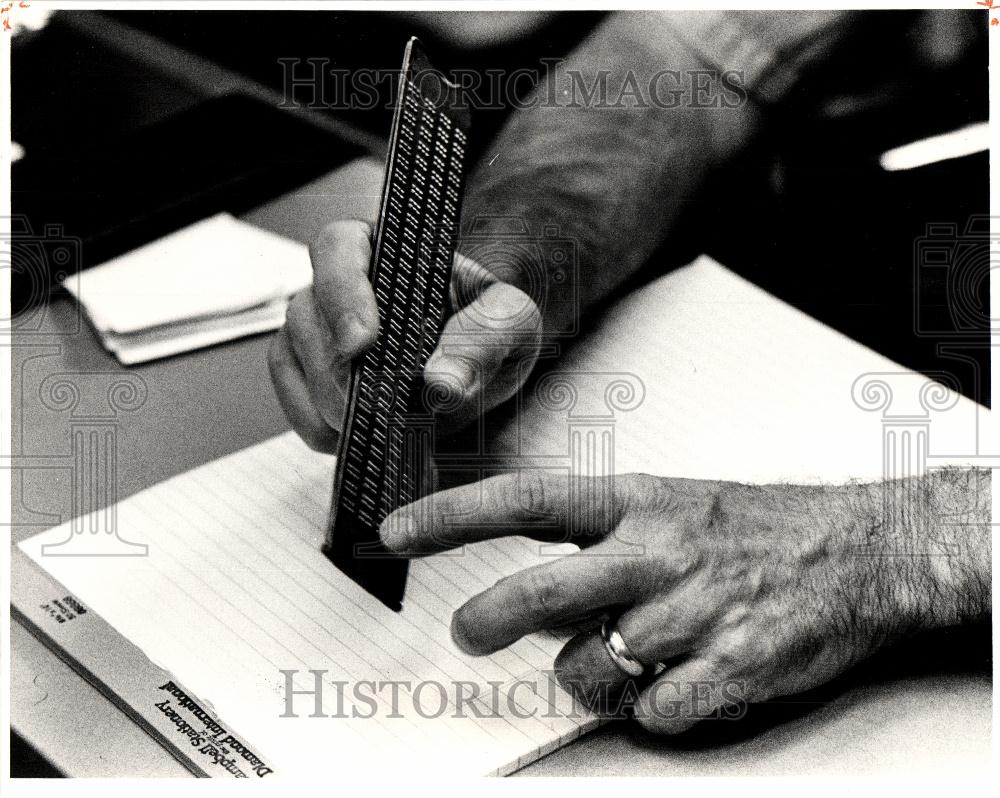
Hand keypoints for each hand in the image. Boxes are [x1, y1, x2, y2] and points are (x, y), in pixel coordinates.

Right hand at [268, 220, 542, 451]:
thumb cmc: (492, 332)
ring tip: (374, 423)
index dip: (341, 290)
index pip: (340, 246)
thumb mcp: (511, 324)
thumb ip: (484, 340)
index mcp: (389, 252)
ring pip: (291, 354)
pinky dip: (316, 424)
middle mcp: (343, 284)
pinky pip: (292, 396)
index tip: (362, 342)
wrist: (484, 377)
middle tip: (375, 404)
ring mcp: (320, 330)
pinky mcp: (310, 375)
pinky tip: (353, 435)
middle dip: (337, 366)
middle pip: (307, 310)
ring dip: (326, 398)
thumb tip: (442, 382)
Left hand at [379, 471, 972, 733]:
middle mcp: (657, 552)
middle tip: (468, 633)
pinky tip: (683, 683)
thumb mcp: (671, 507)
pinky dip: (655, 711)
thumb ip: (596, 545)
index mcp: (638, 504)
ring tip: (633, 659)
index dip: (453, 516)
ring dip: (594, 678)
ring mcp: (693, 611)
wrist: (861, 551)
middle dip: (490, 618)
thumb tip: (526, 591)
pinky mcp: (731, 666)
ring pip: (591, 668)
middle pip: (542, 591)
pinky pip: (654, 712)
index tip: (398, 528)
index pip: (526, 501)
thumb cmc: (757, 529)